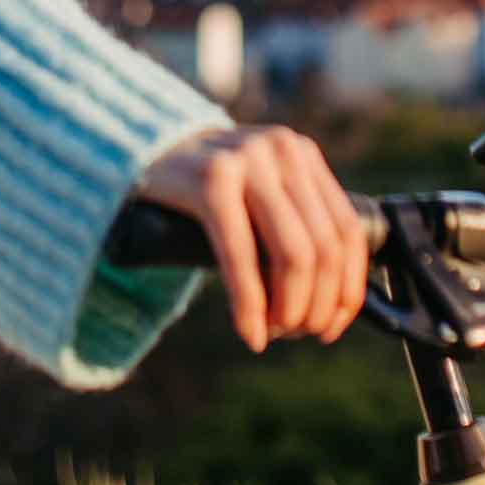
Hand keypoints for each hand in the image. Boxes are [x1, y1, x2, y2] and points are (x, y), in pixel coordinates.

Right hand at [134, 124, 370, 351]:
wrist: (136, 153)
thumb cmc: (202, 188)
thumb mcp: (257, 192)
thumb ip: (292, 223)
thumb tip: (335, 302)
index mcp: (301, 154)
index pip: (348, 231)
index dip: (348, 289)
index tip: (332, 327)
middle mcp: (281, 150)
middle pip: (324, 248)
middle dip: (317, 306)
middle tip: (296, 334)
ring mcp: (246, 161)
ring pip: (294, 255)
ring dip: (289, 310)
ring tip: (272, 332)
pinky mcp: (209, 180)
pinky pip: (242, 256)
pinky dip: (250, 305)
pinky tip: (249, 332)